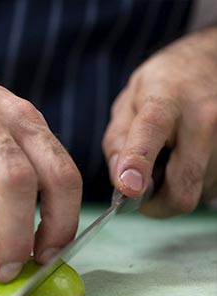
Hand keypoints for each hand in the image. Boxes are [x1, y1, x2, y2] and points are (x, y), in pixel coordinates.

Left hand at [103, 26, 216, 216]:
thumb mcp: (129, 102)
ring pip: (199, 191)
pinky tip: (190, 158)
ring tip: (173, 157)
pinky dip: (195, 183)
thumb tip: (120, 183)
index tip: (129, 188)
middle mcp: (205, 118)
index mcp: (167, 100)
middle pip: (184, 186)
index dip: (138, 162)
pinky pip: (212, 188)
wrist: (213, 61)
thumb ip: (117, 141)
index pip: (152, 131)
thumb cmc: (164, 84)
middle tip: (141, 193)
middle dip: (157, 204)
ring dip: (177, 188)